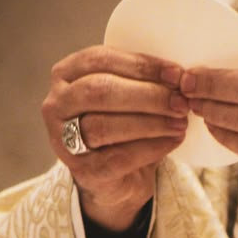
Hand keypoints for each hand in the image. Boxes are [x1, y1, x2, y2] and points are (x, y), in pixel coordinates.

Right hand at [42, 46, 188, 229]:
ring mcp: (63, 139)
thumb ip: (142, 81)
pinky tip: (173, 141)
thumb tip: (180, 76)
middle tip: (181, 102)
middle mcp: (56, 104)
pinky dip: (151, 147)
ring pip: (106, 126)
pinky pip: (119, 156)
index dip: (142, 66)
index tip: (176, 74)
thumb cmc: (122, 127)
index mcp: (66, 73)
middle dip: (147, 95)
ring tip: (180, 122)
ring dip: (151, 123)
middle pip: (101, 91)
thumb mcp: (127, 95)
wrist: (114, 178)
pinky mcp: (82, 171)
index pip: (101, 59)